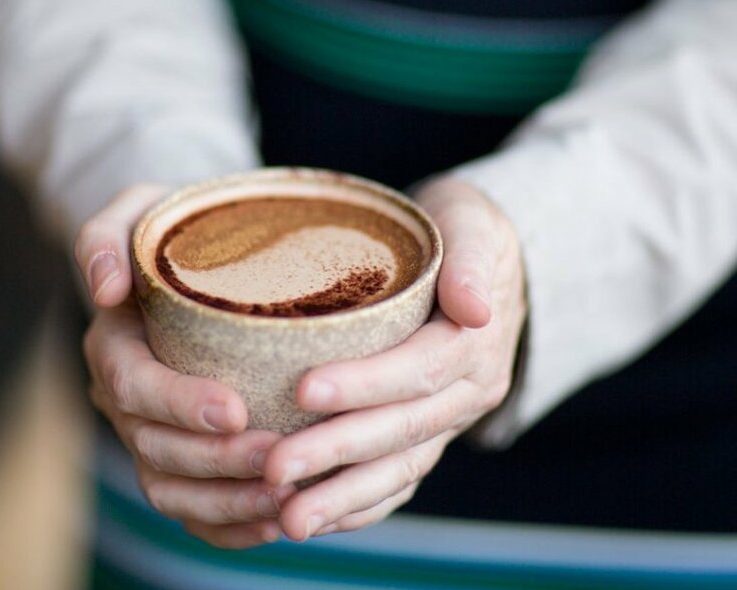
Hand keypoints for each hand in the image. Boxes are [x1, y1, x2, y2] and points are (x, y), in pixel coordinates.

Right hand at [76, 185, 294, 548]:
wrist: (194, 265)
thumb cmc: (176, 232)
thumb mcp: (139, 210)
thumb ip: (107, 235)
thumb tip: (104, 290)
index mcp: (114, 346)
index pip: (132, 387)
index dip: (179, 405)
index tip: (236, 407)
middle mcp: (126, 402)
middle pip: (156, 449)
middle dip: (217, 461)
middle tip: (279, 458)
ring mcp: (152, 435)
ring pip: (174, 490)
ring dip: (228, 501)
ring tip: (286, 497)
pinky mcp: (183, 459)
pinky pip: (194, 510)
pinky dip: (230, 524)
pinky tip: (275, 519)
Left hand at [263, 177, 526, 540]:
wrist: (483, 264)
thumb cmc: (458, 230)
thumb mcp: (471, 222)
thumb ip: (470, 259)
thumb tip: (475, 308)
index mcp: (475, 343)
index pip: (420, 370)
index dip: (365, 383)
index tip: (304, 390)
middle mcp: (467, 392)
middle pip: (402, 430)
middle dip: (337, 452)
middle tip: (274, 470)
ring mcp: (447, 420)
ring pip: (400, 469)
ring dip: (344, 498)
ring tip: (288, 522)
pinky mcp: (427, 434)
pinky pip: (400, 480)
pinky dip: (361, 505)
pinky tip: (318, 518)